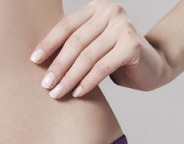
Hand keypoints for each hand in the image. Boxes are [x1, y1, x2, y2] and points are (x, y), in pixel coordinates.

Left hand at [30, 0, 172, 98]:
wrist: (150, 65)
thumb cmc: (112, 58)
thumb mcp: (90, 47)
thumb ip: (72, 47)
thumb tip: (35, 62)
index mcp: (96, 9)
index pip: (66, 26)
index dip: (48, 44)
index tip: (32, 61)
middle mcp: (110, 12)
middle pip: (75, 43)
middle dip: (58, 66)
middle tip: (45, 85)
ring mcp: (123, 26)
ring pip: (87, 57)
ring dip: (69, 78)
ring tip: (56, 94)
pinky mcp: (132, 45)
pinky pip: (102, 67)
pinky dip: (87, 82)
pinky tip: (77, 93)